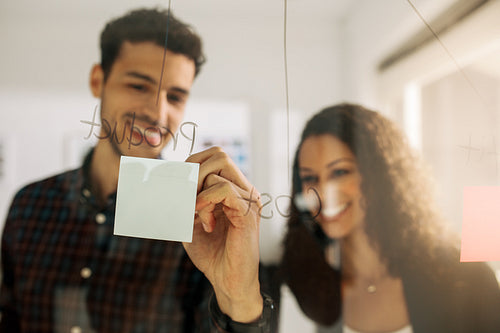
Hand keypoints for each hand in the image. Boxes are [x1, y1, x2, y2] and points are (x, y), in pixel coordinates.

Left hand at [183, 147, 262, 322]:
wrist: (228, 281)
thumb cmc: (211, 253)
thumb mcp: (190, 220)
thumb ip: (184, 199)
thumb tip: (162, 178)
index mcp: (234, 189)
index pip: (214, 156)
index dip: (192, 164)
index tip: (177, 187)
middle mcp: (244, 189)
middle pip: (219, 155)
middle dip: (194, 171)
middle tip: (185, 197)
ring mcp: (249, 199)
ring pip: (220, 169)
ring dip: (198, 190)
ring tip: (196, 215)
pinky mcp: (248, 212)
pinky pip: (224, 189)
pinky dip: (205, 200)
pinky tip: (203, 221)